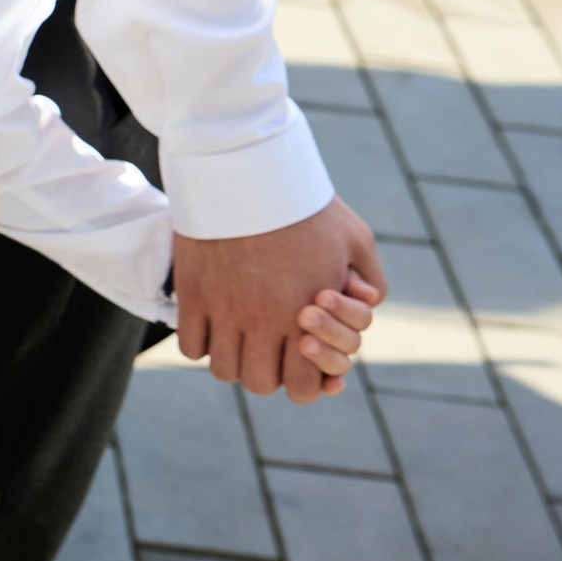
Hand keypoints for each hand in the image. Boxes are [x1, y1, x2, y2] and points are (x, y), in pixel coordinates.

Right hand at [173, 197, 387, 400]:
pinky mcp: (193, 295)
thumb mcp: (355, 238)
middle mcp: (264, 322)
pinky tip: (211, 325)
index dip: (304, 385)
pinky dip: (201, 344)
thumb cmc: (304, 205)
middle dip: (266, 374)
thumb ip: (371, 279)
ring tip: (237, 340)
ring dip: (232, 361)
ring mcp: (224, 311)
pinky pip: (190, 346)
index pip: (304, 387)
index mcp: (306, 317)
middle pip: (258, 383)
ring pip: (223, 369)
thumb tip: (368, 304)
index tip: (298, 364)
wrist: (246, 173)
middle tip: (266, 351)